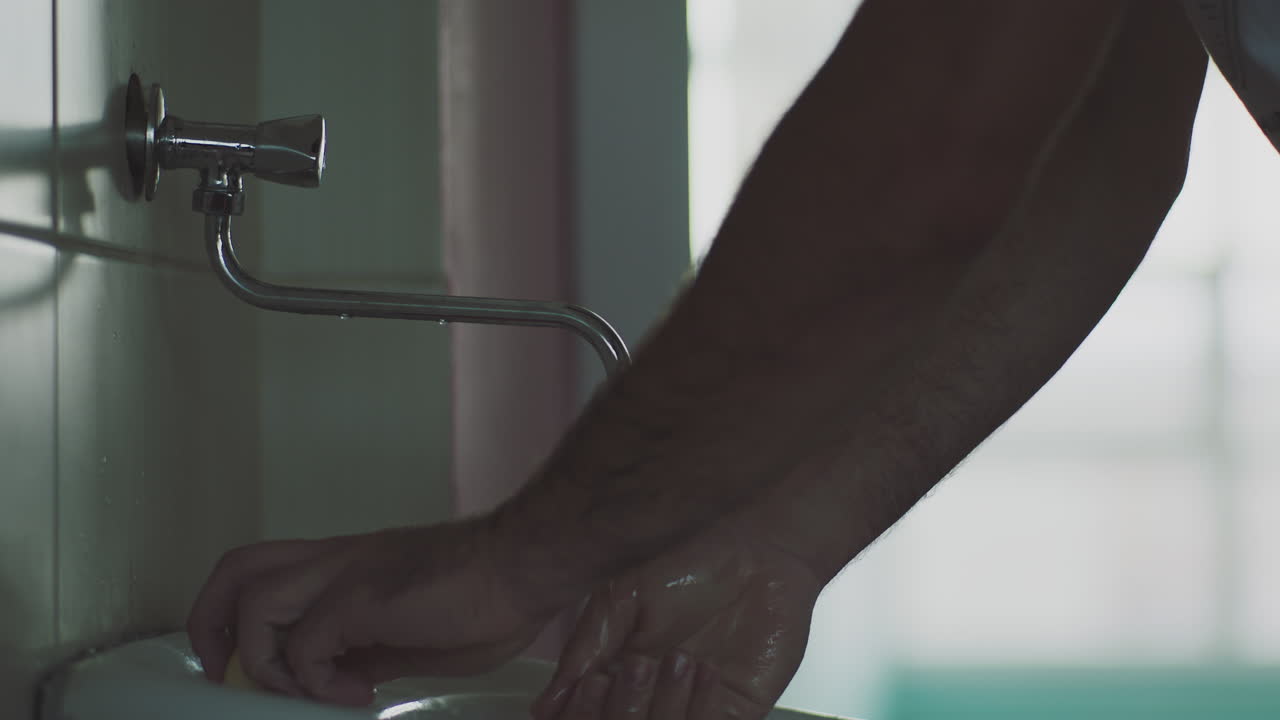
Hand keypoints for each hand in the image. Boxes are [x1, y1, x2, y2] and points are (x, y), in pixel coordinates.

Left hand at [186, 519, 557, 705]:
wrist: (527, 562)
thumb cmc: (489, 593)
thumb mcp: (413, 633)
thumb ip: (369, 649)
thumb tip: (338, 682)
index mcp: (346, 564)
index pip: (263, 573)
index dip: (237, 621)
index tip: (252, 669)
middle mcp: (335, 560)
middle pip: (235, 570)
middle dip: (211, 627)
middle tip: (228, 674)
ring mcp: (345, 573)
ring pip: (253, 604)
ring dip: (265, 663)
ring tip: (307, 693)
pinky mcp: (360, 598)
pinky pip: (302, 646)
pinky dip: (315, 683)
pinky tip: (358, 695)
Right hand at [531, 518, 823, 719]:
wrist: (753, 547)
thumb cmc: (687, 561)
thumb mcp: (621, 598)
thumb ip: (585, 649)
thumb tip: (547, 703)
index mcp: (618, 676)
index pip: (589, 716)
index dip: (582, 712)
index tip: (589, 685)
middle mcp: (654, 697)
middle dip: (623, 708)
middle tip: (635, 666)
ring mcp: (694, 707)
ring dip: (662, 705)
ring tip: (674, 658)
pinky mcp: (736, 710)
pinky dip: (699, 707)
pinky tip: (703, 668)